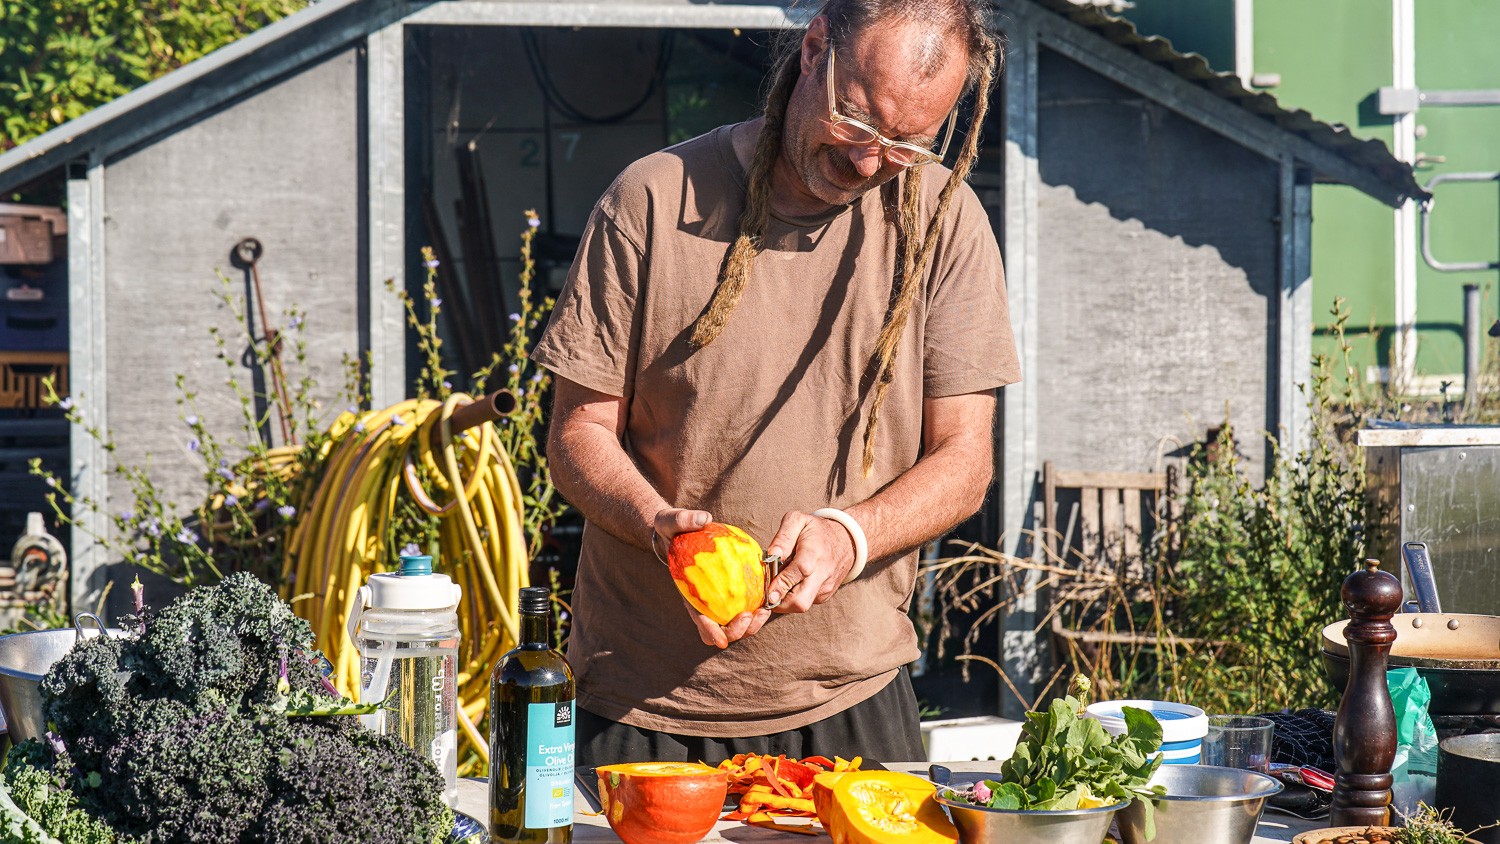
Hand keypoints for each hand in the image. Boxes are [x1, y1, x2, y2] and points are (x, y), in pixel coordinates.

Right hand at [653, 508, 761, 649]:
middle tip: (751, 615)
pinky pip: (747, 606)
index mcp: (690, 595)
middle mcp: (705, 602)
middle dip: (737, 631)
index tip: (722, 638)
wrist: (679, 530)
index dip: (711, 633)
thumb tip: (704, 519)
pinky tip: (768, 598)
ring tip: (764, 611)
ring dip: (751, 625)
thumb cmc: (672, 529)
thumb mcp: (671, 521)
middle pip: (722, 632)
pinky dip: (757, 608)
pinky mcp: (732, 590)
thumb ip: (684, 519)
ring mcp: (720, 599)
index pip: (700, 622)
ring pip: (737, 625)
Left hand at [759, 511, 856, 615]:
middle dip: (779, 603)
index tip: (767, 590)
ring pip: (800, 605)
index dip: (781, 583)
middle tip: (765, 593)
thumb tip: (771, 555)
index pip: (799, 571)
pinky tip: (790, 583)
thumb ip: (783, 536)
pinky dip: (792, 596)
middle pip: (801, 602)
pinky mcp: (824, 596)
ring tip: (779, 581)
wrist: (846, 541)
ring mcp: (825, 588)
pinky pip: (803, 602)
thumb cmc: (816, 530)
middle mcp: (823, 574)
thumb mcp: (798, 520)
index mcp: (815, 552)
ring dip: (784, 599)